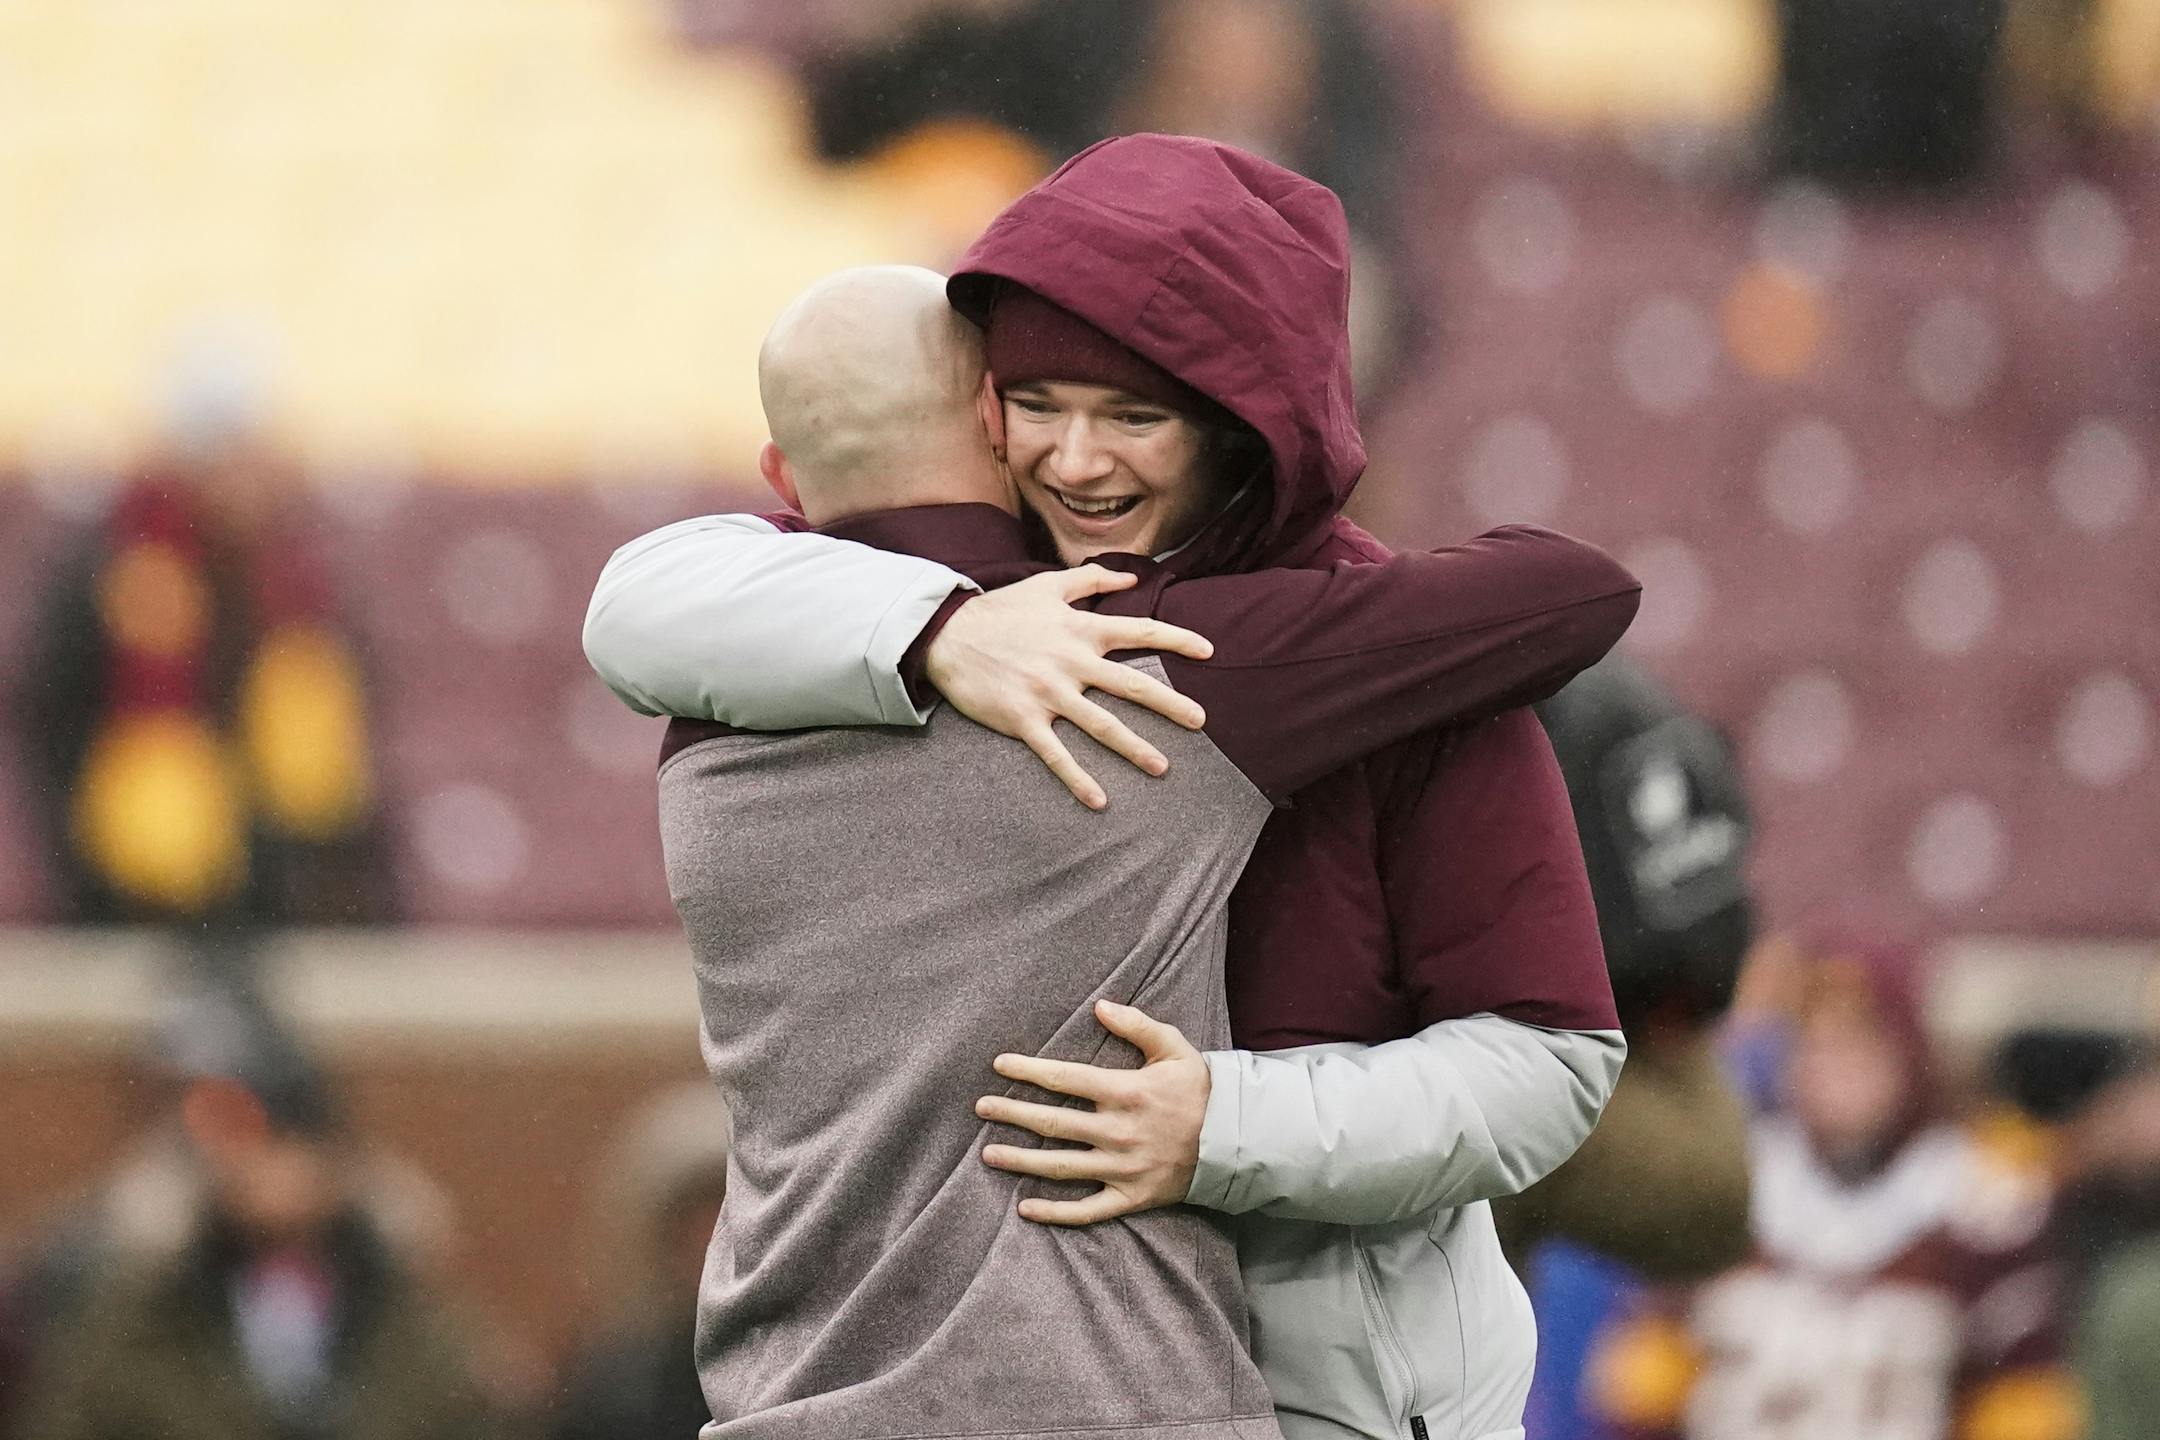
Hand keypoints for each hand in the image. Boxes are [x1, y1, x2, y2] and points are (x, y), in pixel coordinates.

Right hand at [925, 566, 1212, 808]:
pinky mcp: (1023, 720)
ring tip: (1161, 767)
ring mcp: (1048, 693)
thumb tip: (1133, 578)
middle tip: (1201, 721)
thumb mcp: (1047, 585)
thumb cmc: (1001, 610)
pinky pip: (1056, 754)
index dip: (1177, 639)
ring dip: (1133, 748)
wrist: (947, 635)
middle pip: (1131, 686)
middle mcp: (1071, 662)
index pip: (1139, 631)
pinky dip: (1078, 779)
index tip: (1208, 652)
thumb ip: (1092, 578)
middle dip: (1170, 704)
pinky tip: (1099, 801)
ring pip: (1100, 725)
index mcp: (1080, 629)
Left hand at [974, 1000, 1209, 1225]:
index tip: (999, 1066)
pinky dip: (1055, 1212)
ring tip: (988, 1154)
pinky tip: (1025, 1208)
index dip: (1028, 1071)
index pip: (1065, 1079)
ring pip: (1060, 1166)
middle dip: (1012, 1113)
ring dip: (1020, 1161)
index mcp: (1126, 1092)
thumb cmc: (1200, 1090)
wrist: (1236, 1141)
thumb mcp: (1174, 1047)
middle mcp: (1118, 1131)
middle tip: (981, 1108)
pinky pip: (1086, 1210)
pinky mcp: (1130, 1198)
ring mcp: (1122, 1168)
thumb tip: (1100, 1005)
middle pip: (1052, 1123)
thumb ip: (1136, 1025)